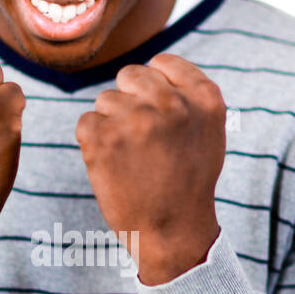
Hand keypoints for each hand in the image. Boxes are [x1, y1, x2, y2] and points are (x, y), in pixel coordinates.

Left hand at [75, 53, 224, 283]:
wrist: (171, 230)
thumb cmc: (187, 181)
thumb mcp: (208, 131)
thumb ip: (188, 95)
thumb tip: (154, 66)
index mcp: (203, 97)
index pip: (162, 63)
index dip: (153, 88)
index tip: (158, 115)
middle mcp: (171, 103)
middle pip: (130, 75)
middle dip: (130, 101)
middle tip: (141, 139)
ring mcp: (135, 119)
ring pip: (106, 100)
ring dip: (112, 124)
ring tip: (131, 157)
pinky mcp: (102, 138)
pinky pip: (86, 123)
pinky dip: (93, 143)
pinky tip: (114, 165)